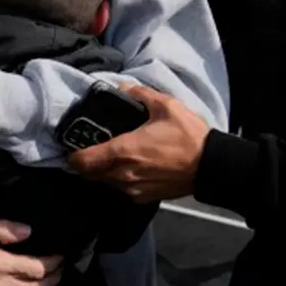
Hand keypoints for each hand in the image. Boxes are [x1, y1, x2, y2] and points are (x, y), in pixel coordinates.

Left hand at [69, 83, 210, 201]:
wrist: (212, 166)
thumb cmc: (188, 137)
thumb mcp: (165, 106)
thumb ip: (139, 94)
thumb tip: (123, 88)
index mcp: (122, 151)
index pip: (81, 161)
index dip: (72, 154)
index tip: (74, 145)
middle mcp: (122, 174)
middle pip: (89, 174)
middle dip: (86, 162)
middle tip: (91, 147)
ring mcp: (133, 189)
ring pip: (105, 182)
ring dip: (103, 171)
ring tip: (112, 155)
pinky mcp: (144, 198)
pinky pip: (122, 189)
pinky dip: (120, 179)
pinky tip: (131, 166)